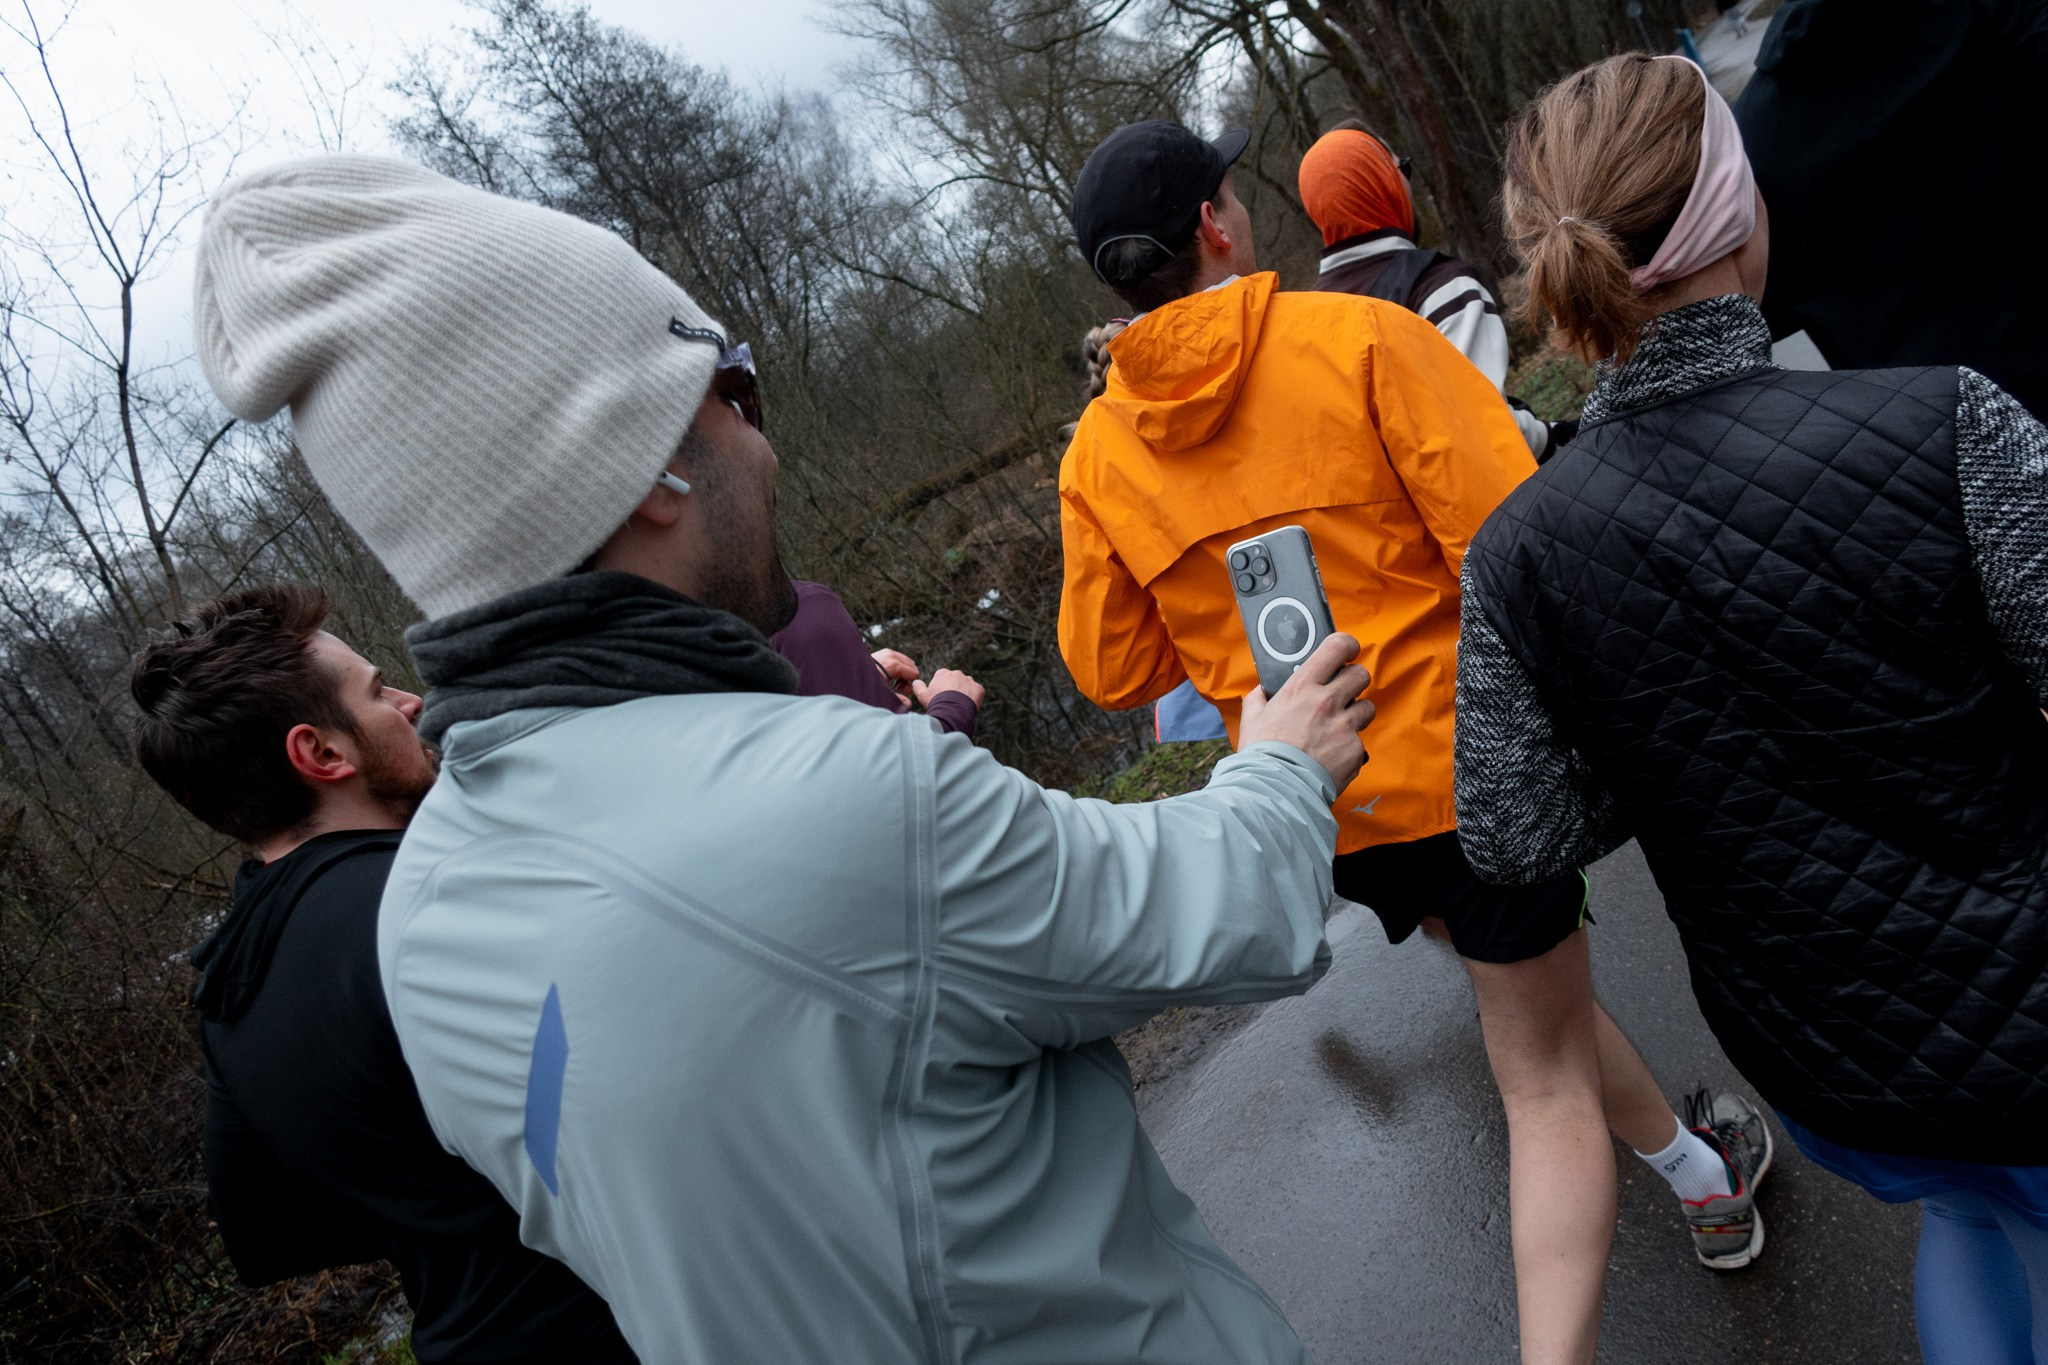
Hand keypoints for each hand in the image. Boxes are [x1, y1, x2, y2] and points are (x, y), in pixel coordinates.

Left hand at [872, 648, 919, 708]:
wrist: (853, 673)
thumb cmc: (868, 685)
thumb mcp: (883, 693)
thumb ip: (898, 699)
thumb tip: (909, 705)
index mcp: (895, 665)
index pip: (915, 673)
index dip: (910, 684)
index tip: (900, 690)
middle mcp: (893, 656)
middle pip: (913, 667)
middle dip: (908, 678)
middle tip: (897, 687)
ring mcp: (889, 652)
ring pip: (908, 662)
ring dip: (904, 672)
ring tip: (893, 681)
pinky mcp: (886, 651)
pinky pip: (900, 658)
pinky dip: (899, 666)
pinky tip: (889, 674)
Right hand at [913, 667, 984, 710]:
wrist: (952, 711)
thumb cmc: (936, 703)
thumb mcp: (922, 696)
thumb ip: (918, 687)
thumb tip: (915, 682)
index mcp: (942, 673)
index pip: (942, 678)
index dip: (941, 688)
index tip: (940, 697)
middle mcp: (957, 673)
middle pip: (955, 681)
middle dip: (954, 689)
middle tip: (950, 702)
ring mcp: (969, 680)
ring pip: (967, 685)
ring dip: (965, 692)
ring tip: (959, 705)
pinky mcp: (979, 688)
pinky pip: (977, 692)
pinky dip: (974, 698)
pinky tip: (968, 706)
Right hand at [1237, 633, 1374, 791]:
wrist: (1276, 791)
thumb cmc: (1261, 755)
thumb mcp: (1251, 720)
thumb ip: (1258, 699)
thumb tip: (1262, 691)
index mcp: (1302, 687)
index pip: (1337, 647)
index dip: (1347, 645)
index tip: (1347, 651)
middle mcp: (1328, 701)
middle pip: (1361, 675)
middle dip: (1354, 682)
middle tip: (1343, 693)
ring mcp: (1345, 726)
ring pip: (1367, 708)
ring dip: (1355, 716)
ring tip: (1337, 730)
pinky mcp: (1356, 750)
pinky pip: (1360, 743)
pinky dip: (1349, 749)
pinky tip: (1331, 758)